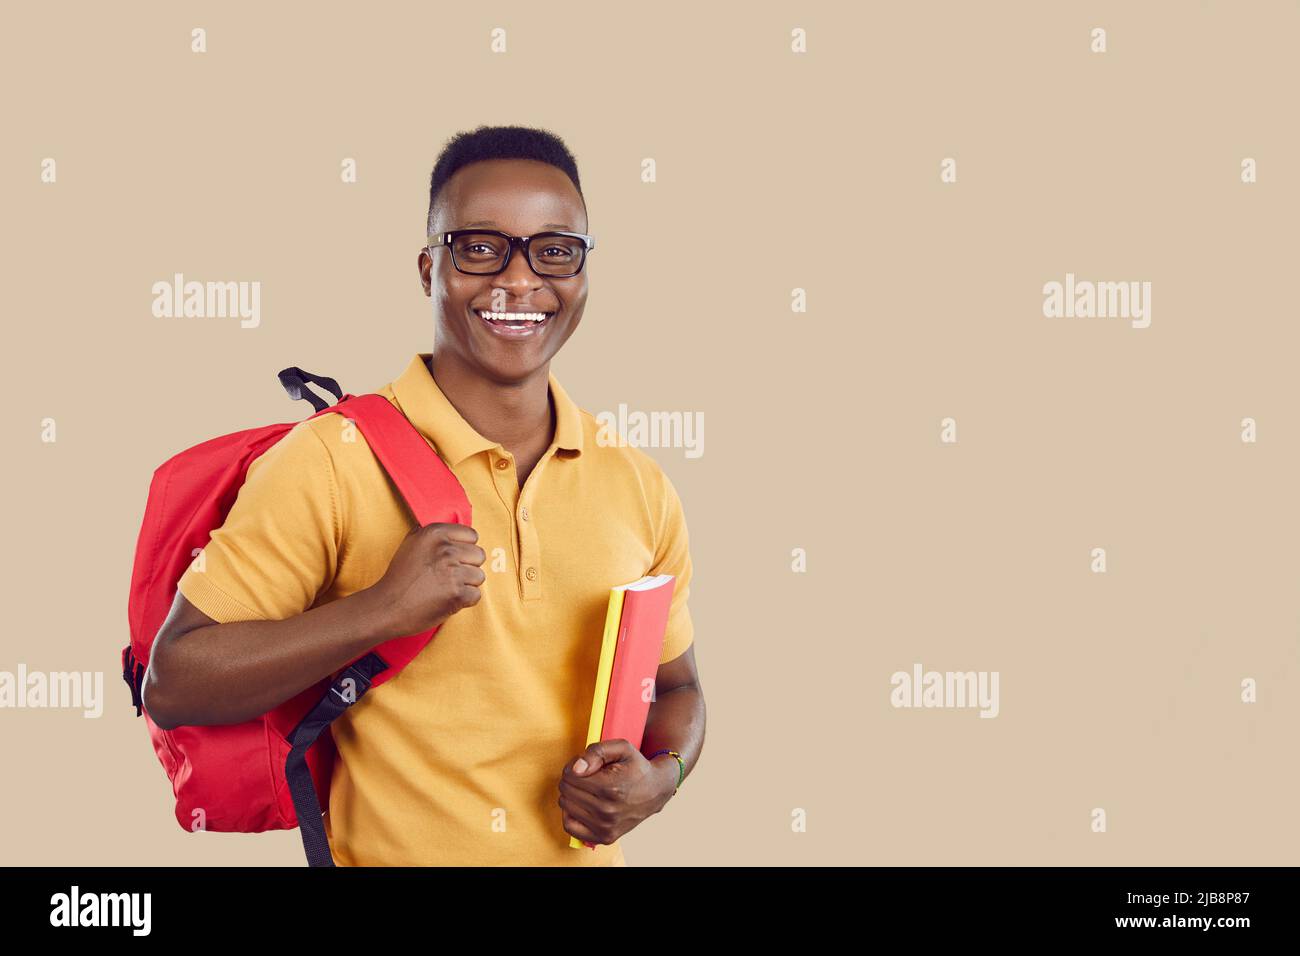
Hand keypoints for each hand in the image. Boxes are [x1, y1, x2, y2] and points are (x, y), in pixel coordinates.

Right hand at [365, 522, 485, 637]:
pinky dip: (464, 601)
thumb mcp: (409, 544)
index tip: (454, 558)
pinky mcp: (457, 594)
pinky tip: (447, 600)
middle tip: (449, 576)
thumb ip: (429, 533)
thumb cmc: (398, 578)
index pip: (472, 535)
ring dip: (467, 585)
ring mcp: (453, 572)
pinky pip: (476, 595)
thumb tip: (448, 529)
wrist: (387, 606)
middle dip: (468, 567)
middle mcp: (446, 550)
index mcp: (435, 534)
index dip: (465, 549)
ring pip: (479, 576)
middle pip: (479, 555)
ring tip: (446, 588)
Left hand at [557, 739, 675, 846]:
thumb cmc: (636, 767)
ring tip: (586, 788)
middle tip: (585, 775)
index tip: (584, 765)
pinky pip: (570, 827)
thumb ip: (597, 751)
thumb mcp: (622, 748)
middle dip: (571, 779)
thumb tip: (576, 769)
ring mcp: (606, 827)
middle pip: (566, 791)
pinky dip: (570, 814)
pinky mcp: (605, 837)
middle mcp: (607, 811)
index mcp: (610, 788)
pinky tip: (581, 805)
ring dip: (571, 795)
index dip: (573, 766)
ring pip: (566, 806)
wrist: (656, 790)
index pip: (570, 776)